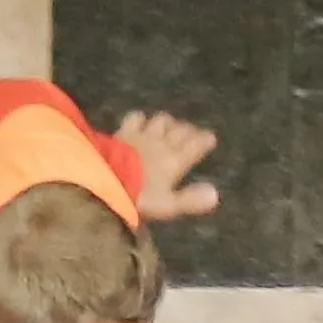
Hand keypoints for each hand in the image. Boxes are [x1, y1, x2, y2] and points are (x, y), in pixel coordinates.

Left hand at [119, 109, 218, 224]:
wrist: (107, 179)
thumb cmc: (140, 197)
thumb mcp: (168, 205)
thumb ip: (191, 199)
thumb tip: (215, 194)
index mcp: (175, 161)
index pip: (195, 146)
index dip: (204, 140)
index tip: (210, 137)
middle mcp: (162, 144)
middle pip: (180, 131)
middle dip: (189, 130)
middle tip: (192, 132)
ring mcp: (143, 135)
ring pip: (161, 121)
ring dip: (168, 122)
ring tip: (170, 125)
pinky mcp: (125, 131)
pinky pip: (136, 117)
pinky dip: (142, 118)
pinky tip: (141, 120)